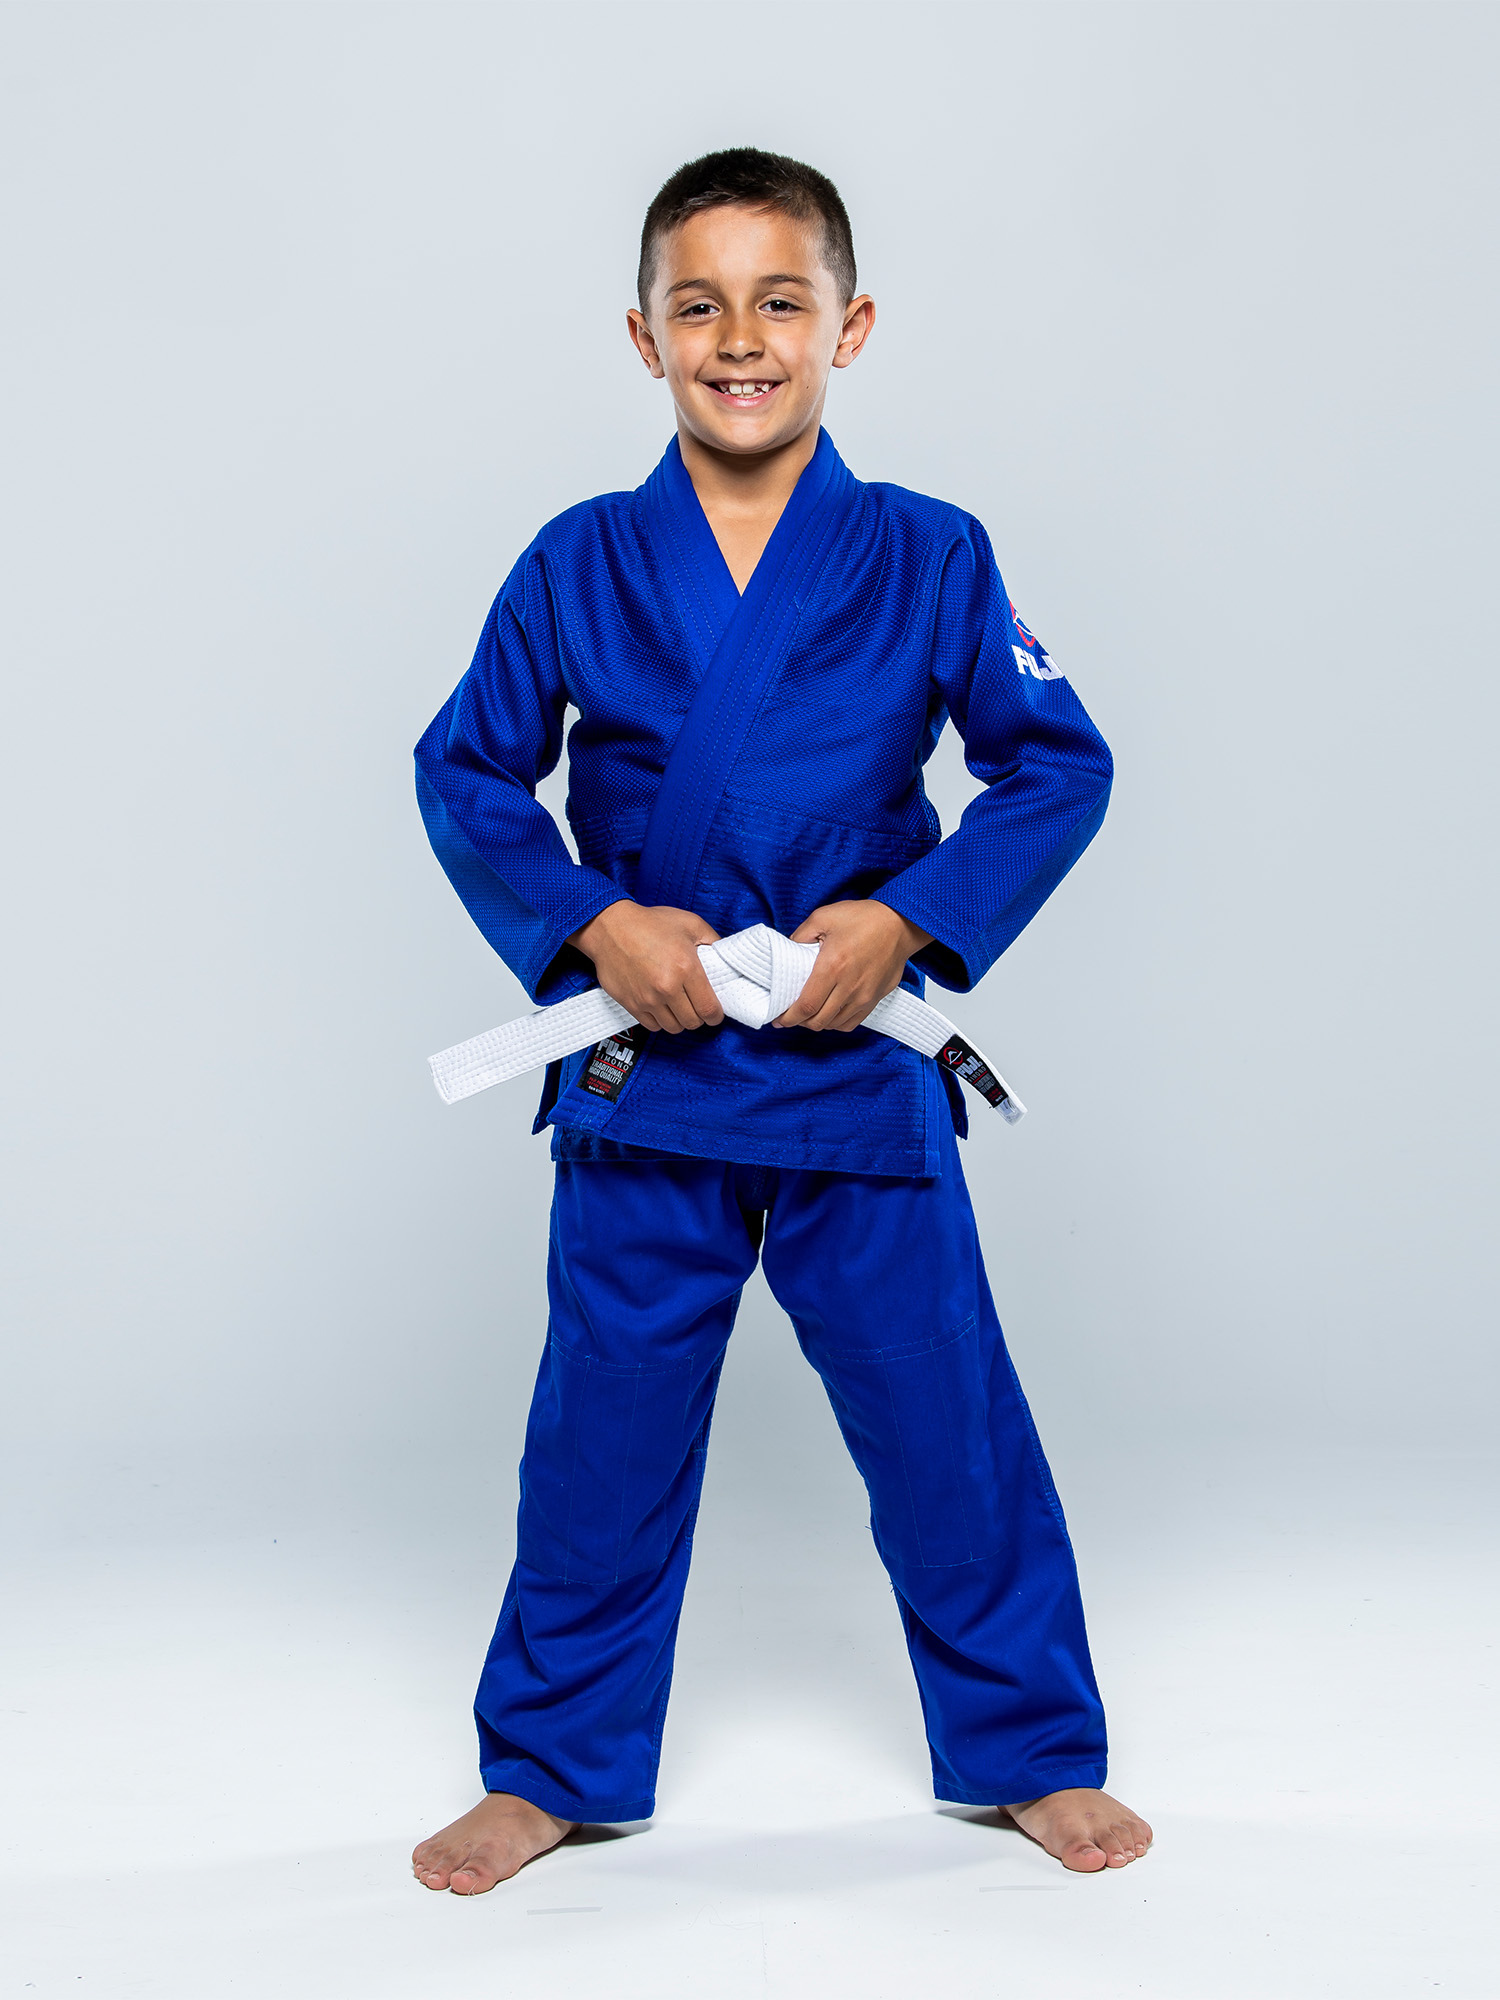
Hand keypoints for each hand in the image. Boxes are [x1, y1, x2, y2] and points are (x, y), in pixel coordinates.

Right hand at [569, 901, 724, 1033]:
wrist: (610, 927)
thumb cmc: (649, 923)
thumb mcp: (690, 923)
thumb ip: (713, 941)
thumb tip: (724, 958)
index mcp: (686, 968)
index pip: (709, 1008)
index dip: (716, 1016)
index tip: (715, 1013)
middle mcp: (667, 987)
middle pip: (692, 1022)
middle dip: (698, 1017)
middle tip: (696, 1006)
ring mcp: (648, 998)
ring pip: (673, 1027)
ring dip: (679, 1020)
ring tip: (679, 1007)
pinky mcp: (631, 1003)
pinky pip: (652, 1026)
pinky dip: (660, 1021)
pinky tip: (662, 1007)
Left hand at [773, 901, 932, 1031]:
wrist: (900, 924)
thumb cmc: (864, 918)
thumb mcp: (824, 916)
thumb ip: (800, 936)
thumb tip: (785, 952)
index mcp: (832, 967)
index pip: (806, 1005)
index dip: (788, 1017)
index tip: (777, 1018)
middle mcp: (849, 986)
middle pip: (818, 1021)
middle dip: (799, 1022)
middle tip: (789, 1015)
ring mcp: (864, 996)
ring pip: (833, 1024)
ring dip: (817, 1023)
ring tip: (808, 1013)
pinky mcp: (875, 999)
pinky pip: (851, 1023)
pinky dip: (836, 1023)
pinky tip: (829, 1014)